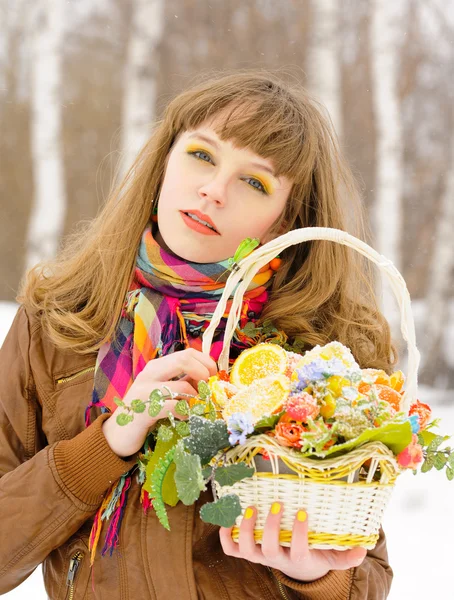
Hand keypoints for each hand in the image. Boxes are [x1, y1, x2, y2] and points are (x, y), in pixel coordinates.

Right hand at [102, 348, 217, 456]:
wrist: (117, 434)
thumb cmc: (146, 410)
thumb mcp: (165, 391)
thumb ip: (184, 381)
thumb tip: (208, 377)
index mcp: (157, 366)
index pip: (187, 353)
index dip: (206, 362)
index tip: (212, 375)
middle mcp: (150, 374)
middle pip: (184, 360)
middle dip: (203, 372)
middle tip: (207, 388)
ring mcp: (145, 391)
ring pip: (182, 386)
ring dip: (194, 398)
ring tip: (192, 407)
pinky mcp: (144, 411)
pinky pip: (174, 407)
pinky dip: (184, 412)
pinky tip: (183, 416)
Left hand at [219, 503, 366, 581]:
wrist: (298, 568)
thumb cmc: (315, 554)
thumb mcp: (332, 557)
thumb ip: (346, 556)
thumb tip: (362, 550)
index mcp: (298, 558)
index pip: (298, 551)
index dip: (298, 535)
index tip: (302, 513)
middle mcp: (276, 558)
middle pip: (269, 550)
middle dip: (269, 528)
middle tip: (275, 504)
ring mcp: (260, 556)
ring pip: (247, 549)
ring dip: (245, 529)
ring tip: (250, 507)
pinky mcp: (248, 551)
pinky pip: (231, 549)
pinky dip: (225, 536)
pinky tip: (227, 518)